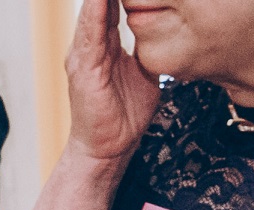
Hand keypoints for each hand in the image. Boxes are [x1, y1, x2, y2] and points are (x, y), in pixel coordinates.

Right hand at [65, 0, 158, 161]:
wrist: (106, 150)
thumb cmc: (124, 116)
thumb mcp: (144, 74)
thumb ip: (150, 51)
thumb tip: (171, 34)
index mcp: (103, 42)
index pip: (112, 3)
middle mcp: (88, 43)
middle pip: (99, 1)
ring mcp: (82, 54)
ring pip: (93, 9)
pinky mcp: (83, 68)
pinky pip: (91, 33)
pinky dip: (98, 11)